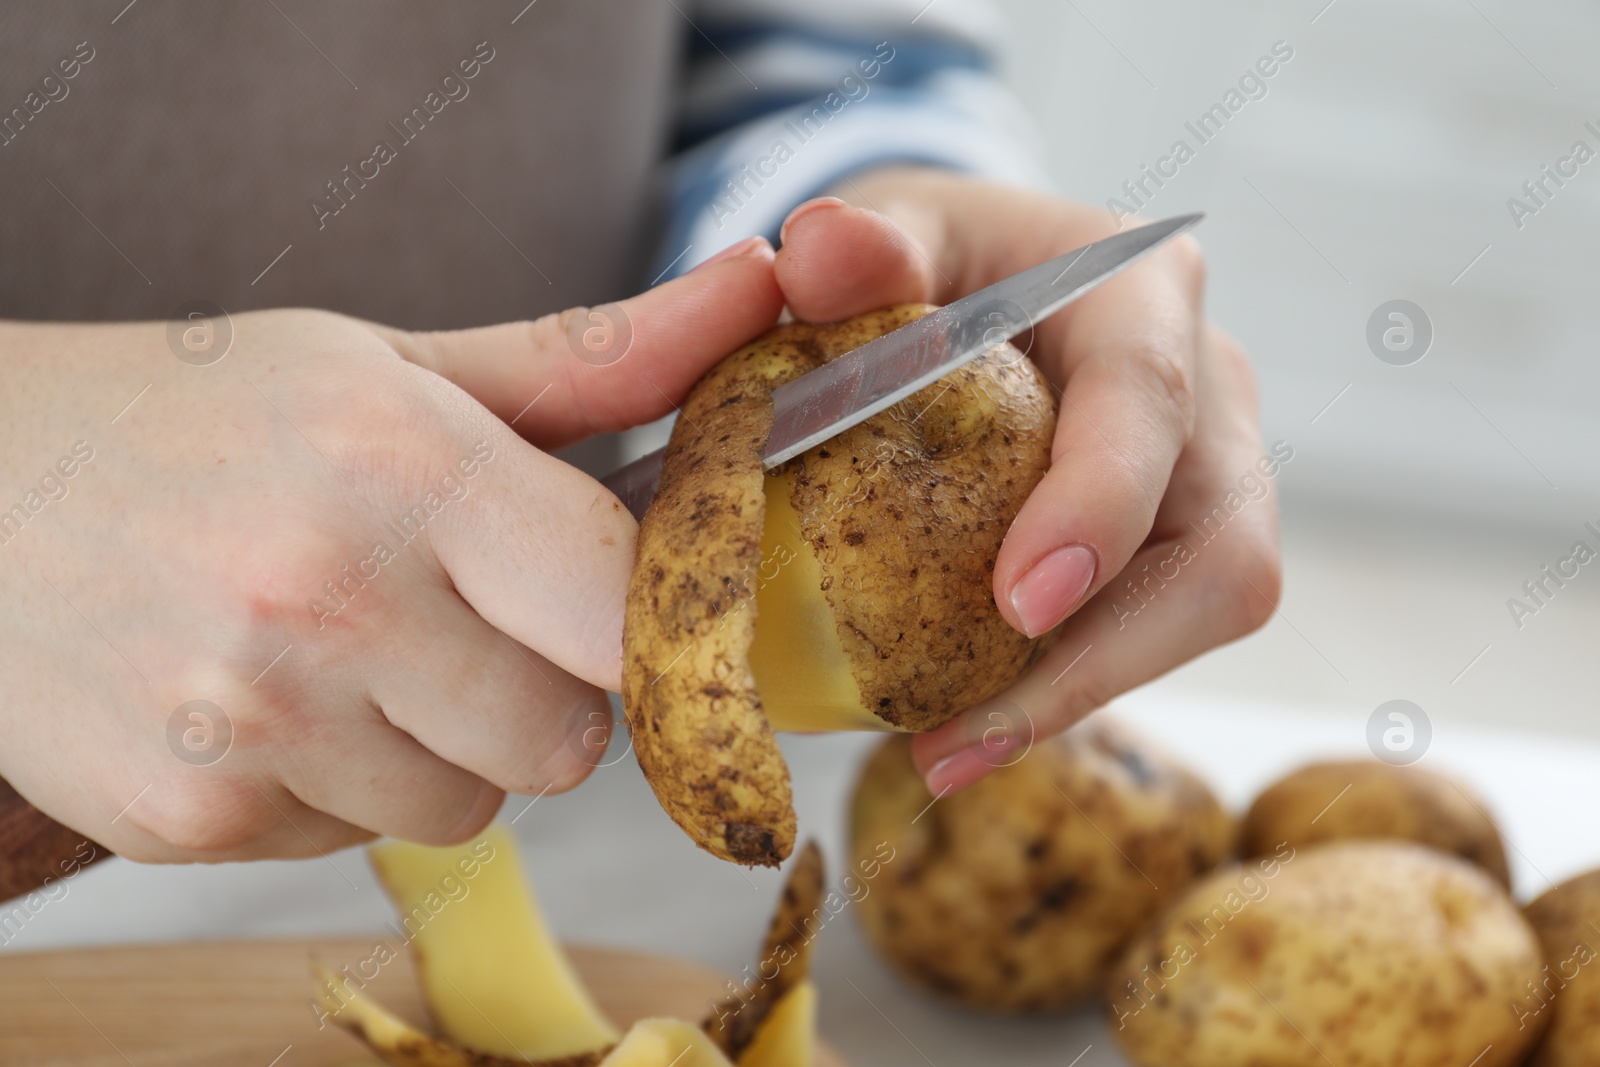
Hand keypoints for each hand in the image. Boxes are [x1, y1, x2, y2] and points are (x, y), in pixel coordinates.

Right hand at [0, 236, 782, 861]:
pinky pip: (352, 842)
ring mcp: (252, 722)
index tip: (585, 593)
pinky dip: (331, 788)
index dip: (626, 611)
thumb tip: (756, 298)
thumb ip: (595, 359)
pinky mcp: (188, 816)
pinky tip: (260, 700)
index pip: (627, 606)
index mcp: (404, 462)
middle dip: (536, 693)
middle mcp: (329, 598)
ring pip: (470, 809)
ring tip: (339, 653)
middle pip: (570, 740)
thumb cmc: (199, 416)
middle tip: (452, 620)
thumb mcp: (394, 366)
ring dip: (435, 751)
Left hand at [772, 168, 1281, 791]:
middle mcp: (1207, 383)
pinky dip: (1066, 684)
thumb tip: (813, 247)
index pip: (1148, 400)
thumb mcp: (891, 227)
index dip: (1099, 508)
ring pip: (1203, 609)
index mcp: (1140, 289)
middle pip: (1218, 547)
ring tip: (946, 750)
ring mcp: (1207, 468)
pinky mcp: (1178, 535)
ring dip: (1081, 693)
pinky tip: (964, 726)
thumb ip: (861, 243)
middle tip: (962, 732)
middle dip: (1107, 655)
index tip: (1017, 604)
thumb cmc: (937, 250)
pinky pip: (1154, 629)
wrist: (972, 273)